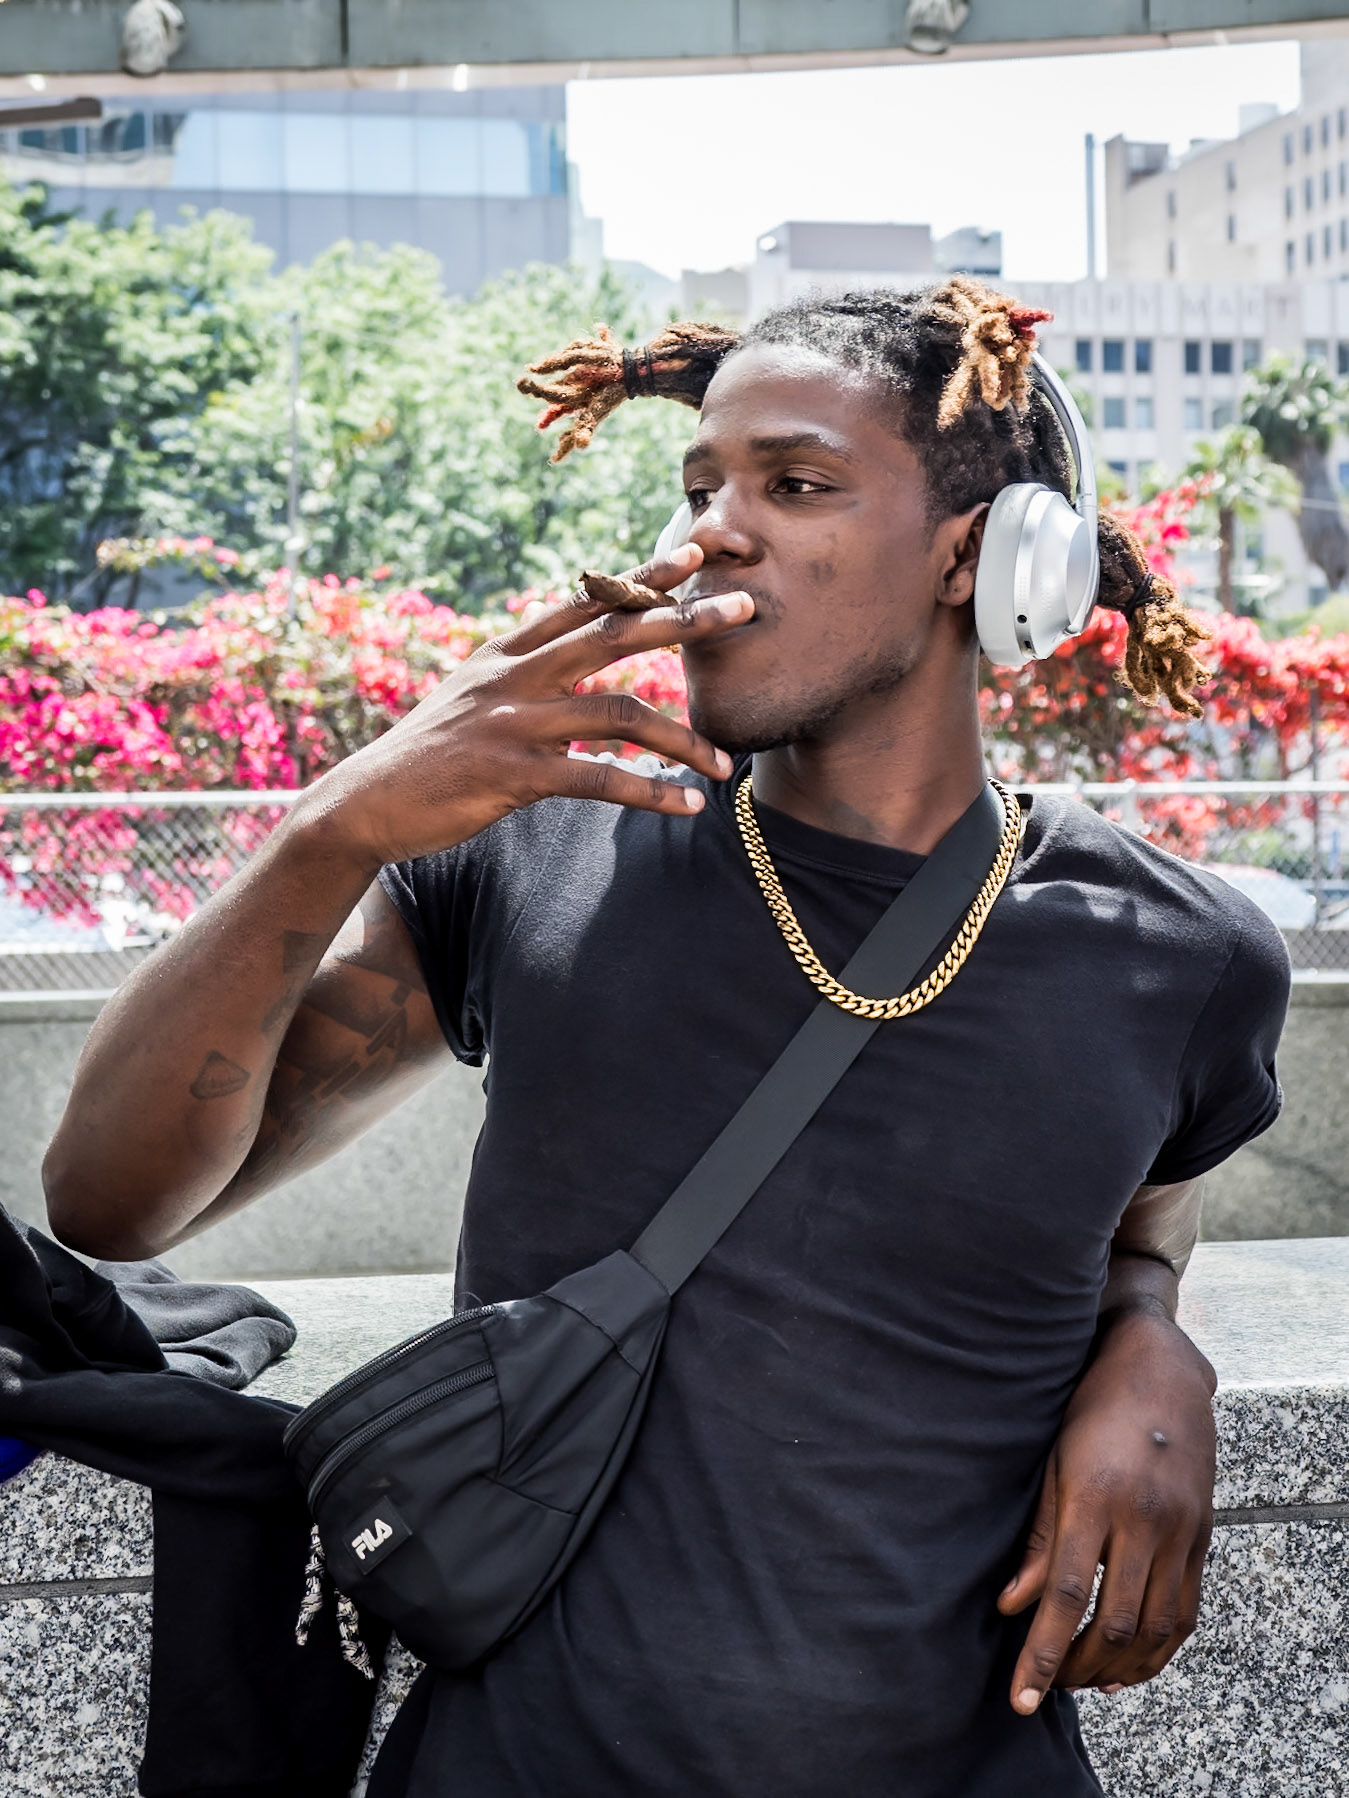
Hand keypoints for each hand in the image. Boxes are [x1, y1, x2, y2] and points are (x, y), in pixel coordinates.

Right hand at [300, 543, 752, 870]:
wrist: (362, 805)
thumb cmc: (427, 758)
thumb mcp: (471, 699)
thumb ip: (521, 676)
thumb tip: (569, 666)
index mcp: (508, 652)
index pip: (587, 600)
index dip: (644, 574)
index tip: (696, 549)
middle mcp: (514, 676)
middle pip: (615, 634)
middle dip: (684, 619)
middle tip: (745, 607)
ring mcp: (513, 723)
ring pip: (619, 714)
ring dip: (682, 738)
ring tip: (725, 763)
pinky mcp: (512, 775)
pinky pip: (598, 779)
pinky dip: (648, 793)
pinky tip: (685, 807)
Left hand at [998, 1301, 1216, 1713]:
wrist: (1160, 1369)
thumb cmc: (1091, 1409)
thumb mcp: (1052, 1461)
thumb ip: (1036, 1538)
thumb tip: (1011, 1606)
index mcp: (1093, 1497)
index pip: (1063, 1595)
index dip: (1042, 1654)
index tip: (1022, 1697)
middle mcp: (1143, 1519)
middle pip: (1113, 1621)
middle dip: (1077, 1667)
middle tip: (1049, 1687)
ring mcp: (1181, 1530)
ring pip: (1155, 1627)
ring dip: (1119, 1667)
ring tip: (1084, 1681)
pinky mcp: (1203, 1536)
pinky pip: (1187, 1611)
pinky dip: (1161, 1649)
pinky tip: (1131, 1665)